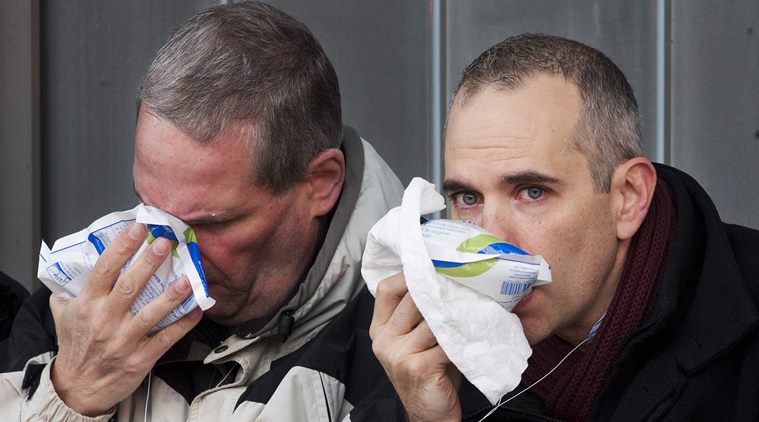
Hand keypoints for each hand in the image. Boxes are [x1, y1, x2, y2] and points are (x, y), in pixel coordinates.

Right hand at [49, 223, 202, 415]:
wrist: (78, 389)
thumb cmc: (75, 348)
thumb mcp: (64, 316)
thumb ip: (69, 290)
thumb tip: (75, 264)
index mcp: (87, 305)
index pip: (104, 269)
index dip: (121, 247)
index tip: (138, 229)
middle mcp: (105, 320)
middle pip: (130, 285)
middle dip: (149, 262)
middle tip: (165, 243)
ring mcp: (124, 340)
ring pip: (152, 312)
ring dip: (172, 294)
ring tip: (188, 277)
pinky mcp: (142, 357)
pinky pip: (167, 337)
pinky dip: (184, 323)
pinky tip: (197, 309)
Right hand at [369, 273, 461, 421]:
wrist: (430, 415)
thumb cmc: (429, 373)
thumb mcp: (416, 340)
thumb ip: (420, 315)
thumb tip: (445, 280)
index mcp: (380, 330)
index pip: (386, 290)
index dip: (408, 275)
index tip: (431, 266)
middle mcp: (385, 340)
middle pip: (410, 299)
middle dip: (438, 289)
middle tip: (461, 279)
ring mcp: (399, 354)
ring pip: (432, 318)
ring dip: (455, 311)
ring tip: (473, 301)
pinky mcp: (419, 367)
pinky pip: (445, 341)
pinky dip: (463, 333)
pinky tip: (475, 329)